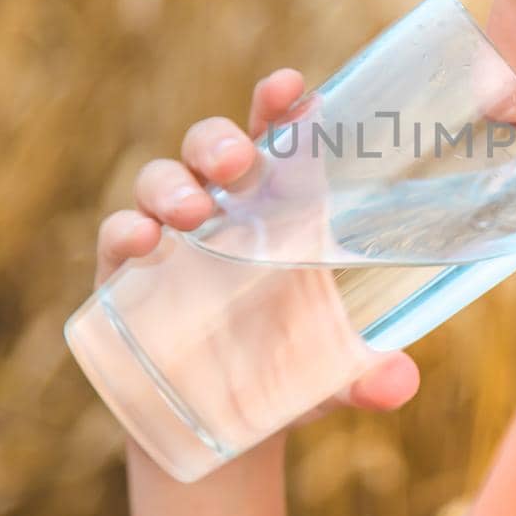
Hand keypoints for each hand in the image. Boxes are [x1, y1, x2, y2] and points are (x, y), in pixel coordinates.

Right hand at [93, 68, 420, 424]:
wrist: (220, 428)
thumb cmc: (286, 374)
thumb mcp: (332, 377)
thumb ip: (368, 377)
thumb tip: (400, 384)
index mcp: (278, 209)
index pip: (278, 140)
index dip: (280, 106)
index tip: (292, 86)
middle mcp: (222, 210)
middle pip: (212, 147)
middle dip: (219, 140)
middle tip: (234, 162)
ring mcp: (170, 238)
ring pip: (160, 180)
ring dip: (171, 185)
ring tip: (191, 210)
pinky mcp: (124, 276)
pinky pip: (116, 235)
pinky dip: (123, 230)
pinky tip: (139, 241)